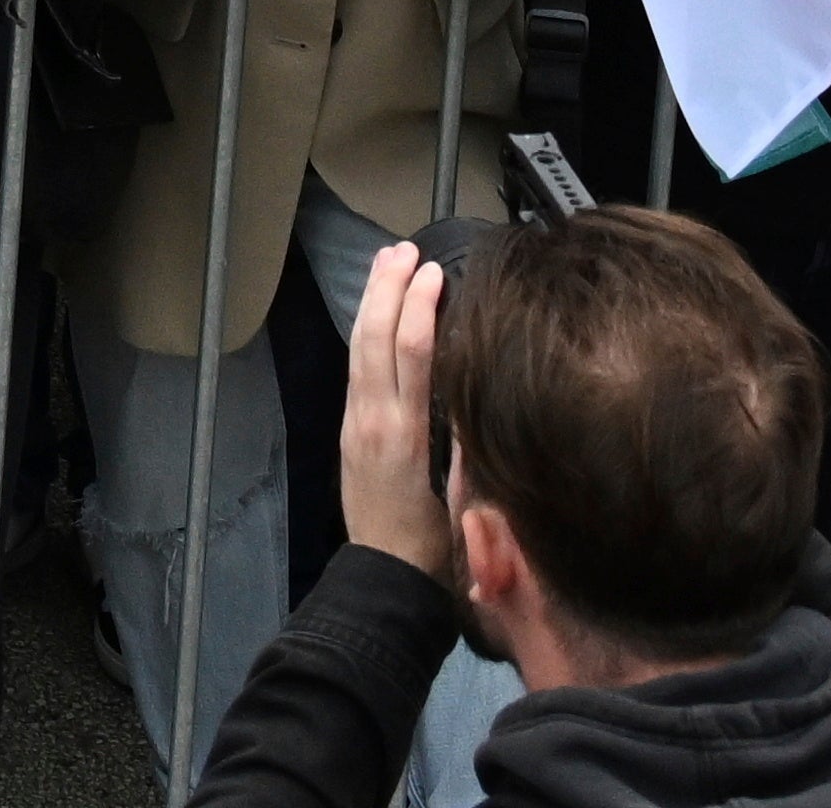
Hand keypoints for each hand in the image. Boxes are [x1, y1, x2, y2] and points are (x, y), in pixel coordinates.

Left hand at [335, 244, 454, 575]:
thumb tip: (478, 395)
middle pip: (373, 338)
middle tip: (406, 249)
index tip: (435, 274)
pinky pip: (357, 367)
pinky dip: (367, 330)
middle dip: (387, 288)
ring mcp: (357, 424)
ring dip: (371, 300)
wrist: (384, 581)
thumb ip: (467, 448)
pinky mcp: (352, 431)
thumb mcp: (462, 501)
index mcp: (403, 436)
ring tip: (387, 261)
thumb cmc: (435, 550)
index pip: (407, 355)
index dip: (420, 308)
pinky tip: (377, 313)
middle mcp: (373, 421)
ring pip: (359, 348)